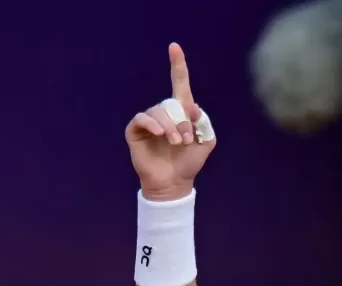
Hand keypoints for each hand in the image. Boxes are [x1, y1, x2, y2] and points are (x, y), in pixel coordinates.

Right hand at [125, 43, 215, 200]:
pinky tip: (160, 134)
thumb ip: (204, 123)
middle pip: (172, 104)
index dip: (178, 66)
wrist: (174, 182)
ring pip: (160, 112)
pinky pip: (143, 118)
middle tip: (187, 140)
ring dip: (172, 127)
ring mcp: (149, 121)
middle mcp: (164, 113)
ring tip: (177, 143)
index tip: (174, 47)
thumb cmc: (189, 163)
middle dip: (183, 121)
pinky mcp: (135, 130)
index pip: (179, 84)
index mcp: (181, 112)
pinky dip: (153, 124)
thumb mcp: (206, 142)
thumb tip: (192, 106)